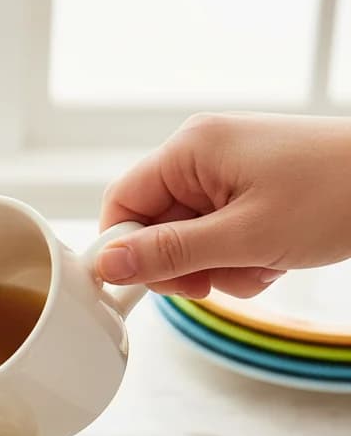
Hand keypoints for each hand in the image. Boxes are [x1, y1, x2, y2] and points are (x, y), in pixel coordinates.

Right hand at [97, 113, 350, 298]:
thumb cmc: (336, 195)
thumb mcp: (243, 237)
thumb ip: (169, 254)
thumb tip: (108, 265)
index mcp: (190, 150)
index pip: (121, 204)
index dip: (125, 250)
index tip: (143, 285)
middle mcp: (201, 154)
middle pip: (154, 227)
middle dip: (183, 264)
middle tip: (216, 279)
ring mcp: (225, 172)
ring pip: (187, 239)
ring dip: (217, 267)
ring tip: (260, 263)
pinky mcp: (247, 190)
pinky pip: (217, 235)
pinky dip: (239, 257)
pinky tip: (272, 257)